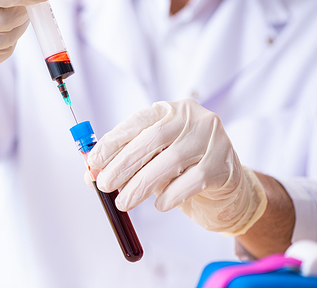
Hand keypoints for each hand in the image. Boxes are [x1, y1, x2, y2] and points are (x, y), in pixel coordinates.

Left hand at [87, 100, 267, 235]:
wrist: (225, 186)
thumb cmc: (182, 169)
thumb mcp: (151, 160)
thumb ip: (124, 163)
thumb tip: (90, 175)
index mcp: (171, 110)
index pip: (139, 120)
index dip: (114, 140)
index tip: (94, 161)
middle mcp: (193, 118)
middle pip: (154, 138)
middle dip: (124, 164)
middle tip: (105, 185)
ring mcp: (212, 139)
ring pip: (171, 160)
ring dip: (142, 184)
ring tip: (124, 202)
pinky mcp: (223, 164)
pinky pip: (193, 180)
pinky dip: (171, 195)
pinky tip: (159, 205)